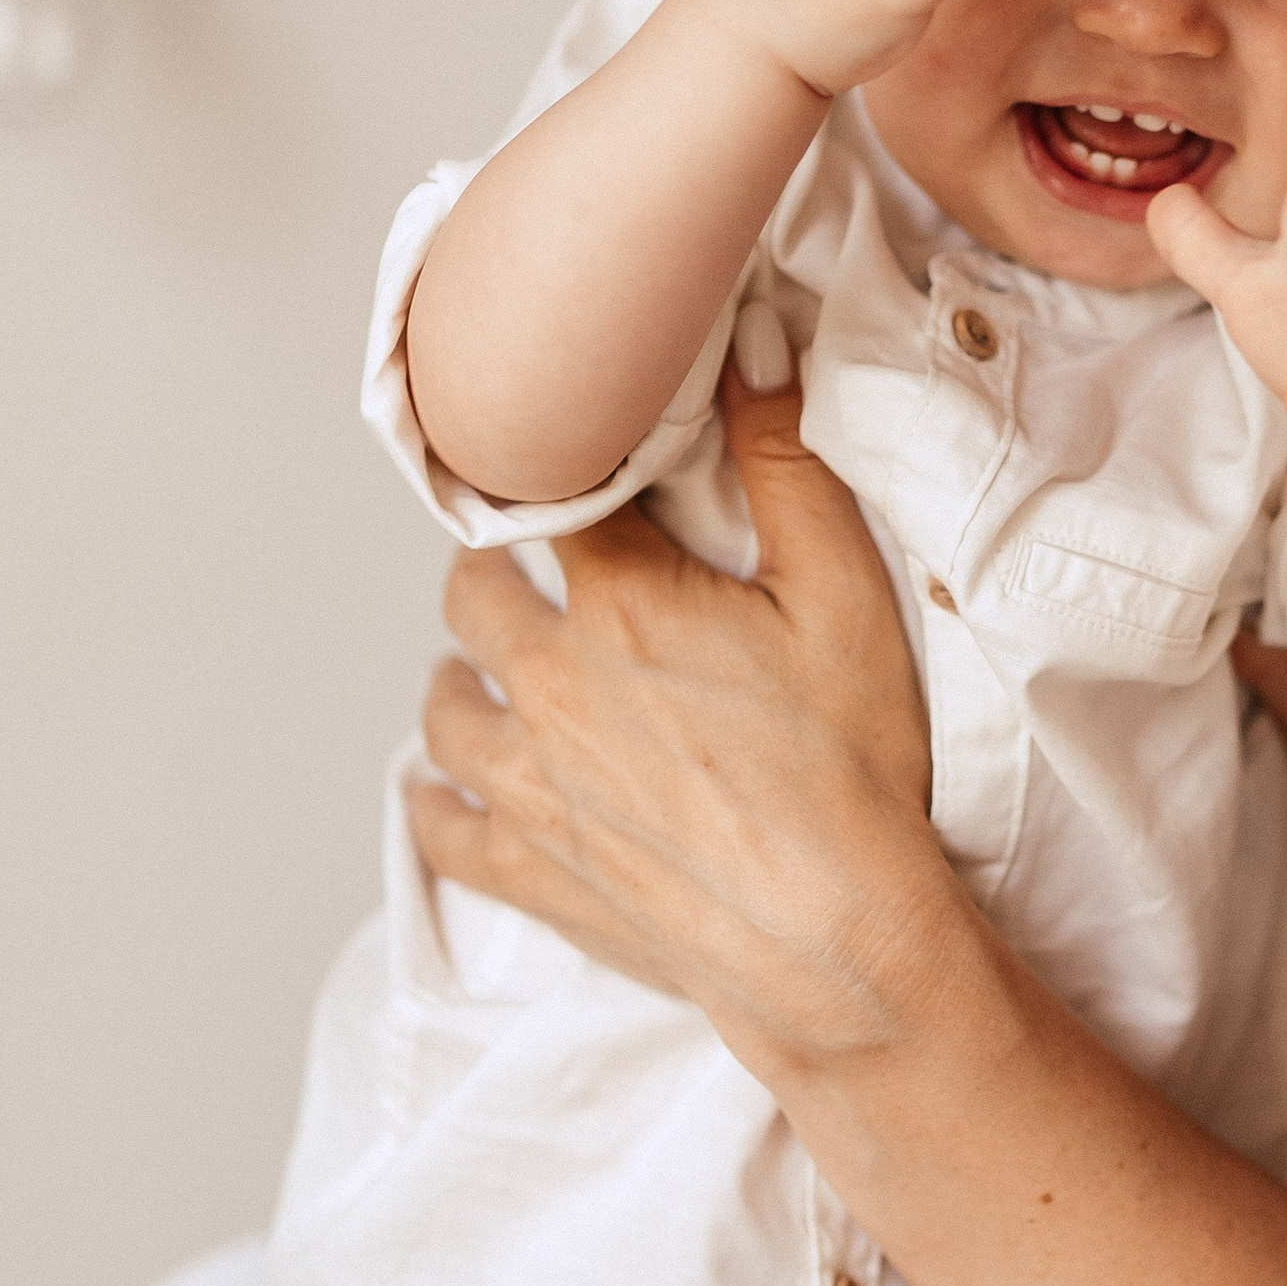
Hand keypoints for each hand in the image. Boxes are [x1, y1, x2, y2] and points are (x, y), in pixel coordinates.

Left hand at [408, 375, 957, 1071]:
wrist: (838, 939)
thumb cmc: (852, 774)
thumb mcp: (845, 596)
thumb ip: (788, 464)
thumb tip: (755, 346)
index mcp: (622, 604)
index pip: (554, 498)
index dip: (565, 474)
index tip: (578, 469)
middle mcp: (550, 685)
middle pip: (474, 597)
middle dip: (501, 570)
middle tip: (537, 569)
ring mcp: (527, 785)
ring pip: (443, 708)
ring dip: (464, 679)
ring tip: (492, 671)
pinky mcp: (529, 873)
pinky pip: (438, 828)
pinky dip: (435, 801)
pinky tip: (447, 789)